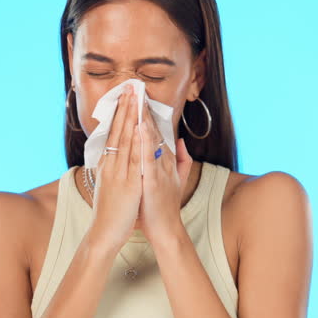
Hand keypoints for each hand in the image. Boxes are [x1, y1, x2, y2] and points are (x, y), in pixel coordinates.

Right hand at [85, 85, 142, 250]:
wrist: (103, 234)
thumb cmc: (109, 213)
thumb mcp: (110, 187)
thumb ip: (113, 171)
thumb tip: (113, 159)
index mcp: (107, 165)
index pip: (114, 134)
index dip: (120, 115)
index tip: (125, 97)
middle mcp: (110, 165)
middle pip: (117, 130)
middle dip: (124, 108)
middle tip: (129, 87)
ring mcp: (116, 172)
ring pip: (123, 138)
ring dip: (129, 116)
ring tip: (134, 97)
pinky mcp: (125, 182)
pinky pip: (130, 156)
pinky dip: (134, 139)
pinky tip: (138, 125)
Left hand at [136, 104, 193, 244]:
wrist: (165, 230)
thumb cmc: (164, 206)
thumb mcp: (176, 180)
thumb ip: (181, 160)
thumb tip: (180, 141)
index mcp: (164, 161)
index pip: (155, 132)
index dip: (147, 113)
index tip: (139, 95)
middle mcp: (163, 162)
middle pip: (152, 130)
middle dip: (143, 108)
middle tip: (136, 87)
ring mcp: (158, 170)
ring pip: (150, 139)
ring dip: (143, 118)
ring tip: (137, 98)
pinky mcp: (152, 181)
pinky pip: (147, 158)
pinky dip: (143, 141)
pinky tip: (138, 127)